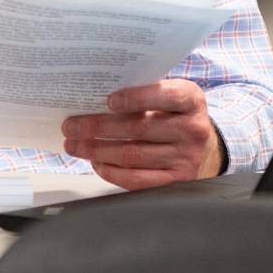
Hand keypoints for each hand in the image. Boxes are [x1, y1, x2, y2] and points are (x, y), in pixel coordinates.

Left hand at [61, 79, 224, 188]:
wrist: (201, 144)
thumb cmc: (174, 113)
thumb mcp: (169, 94)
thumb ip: (143, 92)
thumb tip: (94, 97)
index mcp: (191, 99)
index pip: (165, 96)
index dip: (136, 98)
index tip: (108, 100)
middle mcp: (193, 129)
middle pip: (140, 129)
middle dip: (99, 128)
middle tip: (71, 126)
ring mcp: (186, 157)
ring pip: (133, 155)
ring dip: (98, 151)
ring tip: (75, 145)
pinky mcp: (176, 180)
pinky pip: (138, 180)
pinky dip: (112, 172)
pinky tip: (96, 163)